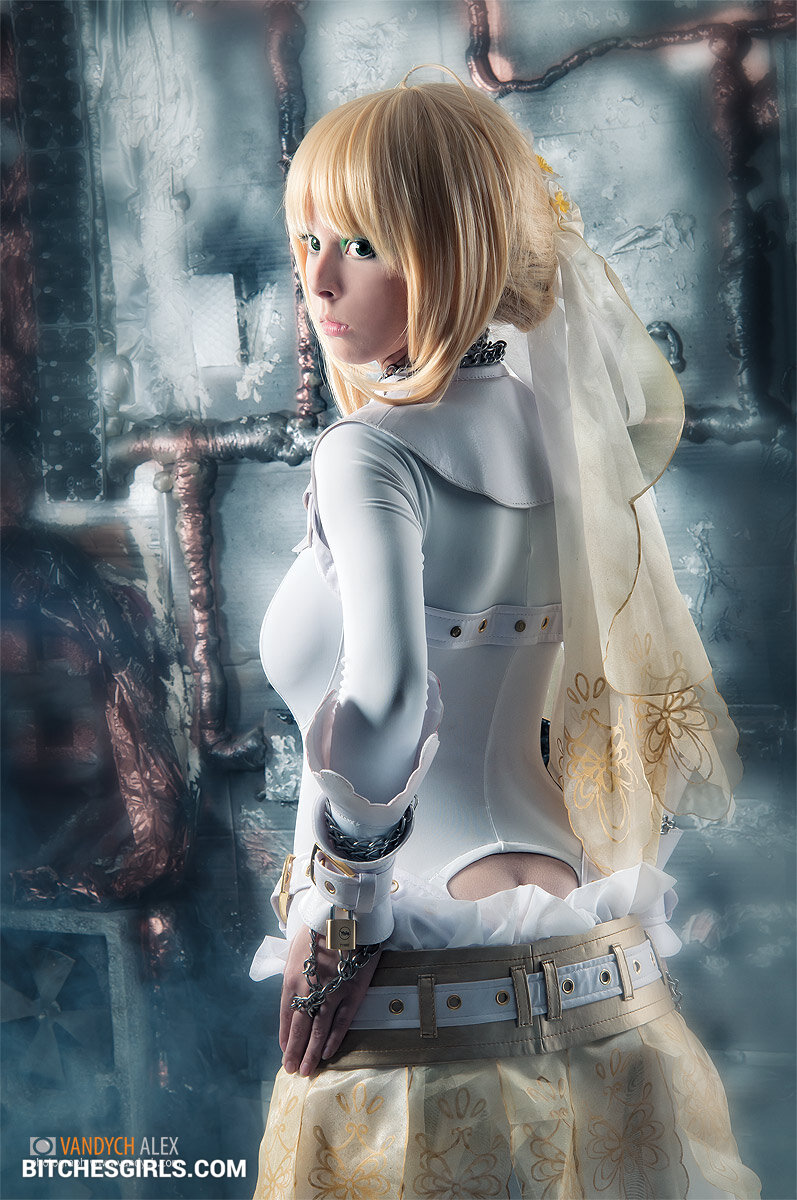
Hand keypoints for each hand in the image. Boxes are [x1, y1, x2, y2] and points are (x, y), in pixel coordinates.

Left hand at [279, 923, 380, 1076]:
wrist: (346, 917)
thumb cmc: (319, 930)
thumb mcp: (298, 951)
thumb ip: (295, 976)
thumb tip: (294, 998)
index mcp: (292, 979)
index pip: (286, 1015)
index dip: (285, 1036)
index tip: (284, 1052)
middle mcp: (309, 990)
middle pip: (300, 1027)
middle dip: (295, 1051)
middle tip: (292, 1070)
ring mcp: (331, 993)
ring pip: (319, 1029)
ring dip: (311, 1052)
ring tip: (307, 1070)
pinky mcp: (352, 992)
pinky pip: (341, 1021)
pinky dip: (333, 1039)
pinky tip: (327, 1053)